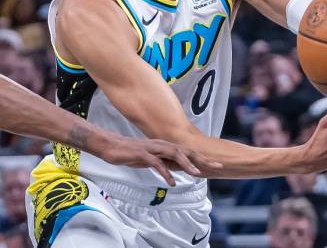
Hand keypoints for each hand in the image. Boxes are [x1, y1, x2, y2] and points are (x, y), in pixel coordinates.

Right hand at [98, 136, 221, 186]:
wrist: (110, 146)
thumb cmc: (130, 153)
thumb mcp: (150, 159)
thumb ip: (164, 162)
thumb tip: (176, 170)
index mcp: (164, 145)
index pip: (187, 151)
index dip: (202, 157)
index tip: (216, 164)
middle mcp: (161, 144)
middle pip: (185, 150)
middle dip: (201, 158)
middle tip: (216, 166)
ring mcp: (151, 148)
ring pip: (173, 153)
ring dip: (186, 164)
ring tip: (196, 174)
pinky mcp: (141, 153)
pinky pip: (156, 163)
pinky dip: (165, 172)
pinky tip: (171, 182)